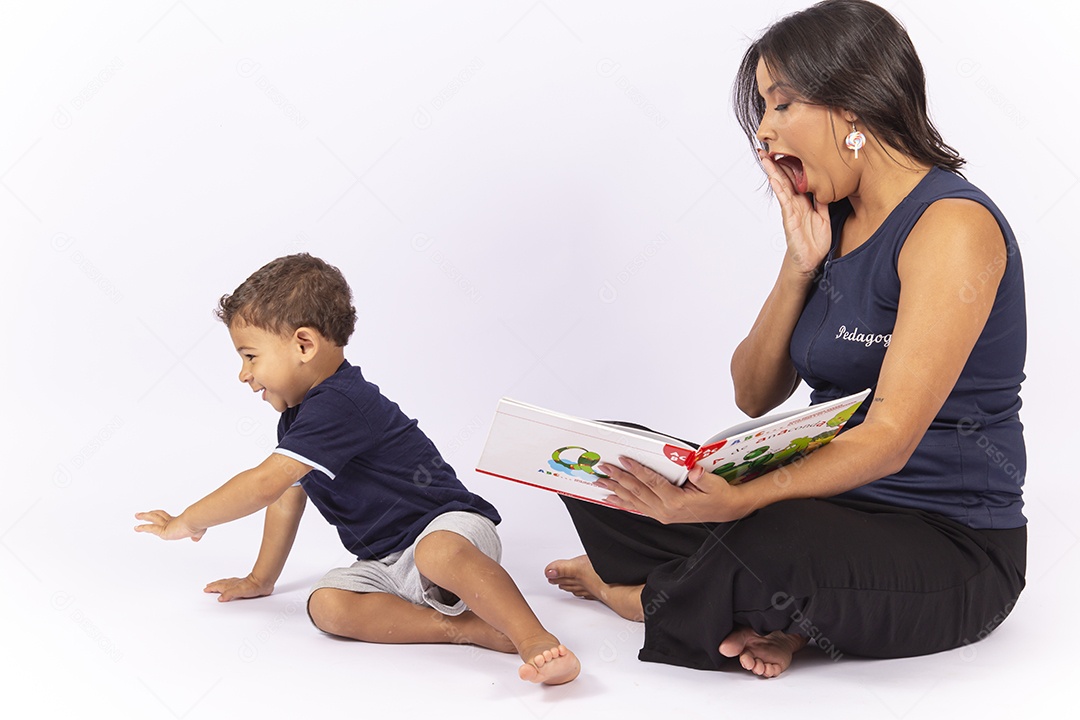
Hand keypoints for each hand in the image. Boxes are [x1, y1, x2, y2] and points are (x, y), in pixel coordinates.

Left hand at [134, 510, 205, 541]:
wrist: (195, 521)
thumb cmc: (198, 524)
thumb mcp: (198, 531)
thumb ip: (196, 535)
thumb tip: (195, 539)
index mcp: (179, 521)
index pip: (168, 518)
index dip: (163, 516)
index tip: (157, 515)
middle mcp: (172, 521)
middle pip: (158, 515)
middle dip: (151, 514)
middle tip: (144, 513)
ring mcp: (167, 525)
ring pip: (153, 518)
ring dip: (144, 516)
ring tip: (137, 515)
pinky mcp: (163, 530)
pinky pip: (150, 528)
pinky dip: (143, 528)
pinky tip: (136, 528)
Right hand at [204, 574, 272, 601]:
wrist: (263, 582)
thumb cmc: (253, 585)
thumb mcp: (238, 591)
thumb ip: (229, 594)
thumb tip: (220, 598)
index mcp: (230, 586)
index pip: (218, 587)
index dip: (212, 588)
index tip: (206, 589)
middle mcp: (234, 584)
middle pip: (222, 584)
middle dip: (215, 585)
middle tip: (209, 586)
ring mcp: (240, 585)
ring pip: (227, 584)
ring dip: (221, 584)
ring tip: (217, 585)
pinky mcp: (246, 587)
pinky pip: (234, 586)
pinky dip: (230, 586)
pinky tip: (233, 588)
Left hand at [597, 457, 752, 523]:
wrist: (726, 510)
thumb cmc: (719, 495)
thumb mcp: (714, 484)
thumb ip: (702, 477)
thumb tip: (693, 469)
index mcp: (676, 501)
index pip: (651, 482)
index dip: (636, 470)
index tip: (623, 459)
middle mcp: (665, 510)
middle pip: (637, 491)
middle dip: (618, 478)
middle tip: (603, 468)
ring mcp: (662, 515)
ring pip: (634, 500)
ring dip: (616, 490)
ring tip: (600, 482)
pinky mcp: (661, 515)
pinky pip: (638, 508)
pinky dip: (623, 502)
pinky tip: (612, 498)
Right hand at [758, 149, 831, 276]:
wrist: (810, 261)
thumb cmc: (815, 241)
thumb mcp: (825, 216)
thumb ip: (823, 201)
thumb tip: (827, 185)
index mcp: (804, 200)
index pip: (796, 178)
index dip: (790, 164)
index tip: (786, 149)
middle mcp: (795, 203)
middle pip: (784, 178)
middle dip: (776, 163)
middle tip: (766, 147)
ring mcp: (790, 210)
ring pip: (781, 186)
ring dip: (773, 171)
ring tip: (765, 158)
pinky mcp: (789, 219)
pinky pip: (784, 200)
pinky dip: (779, 188)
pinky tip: (774, 178)